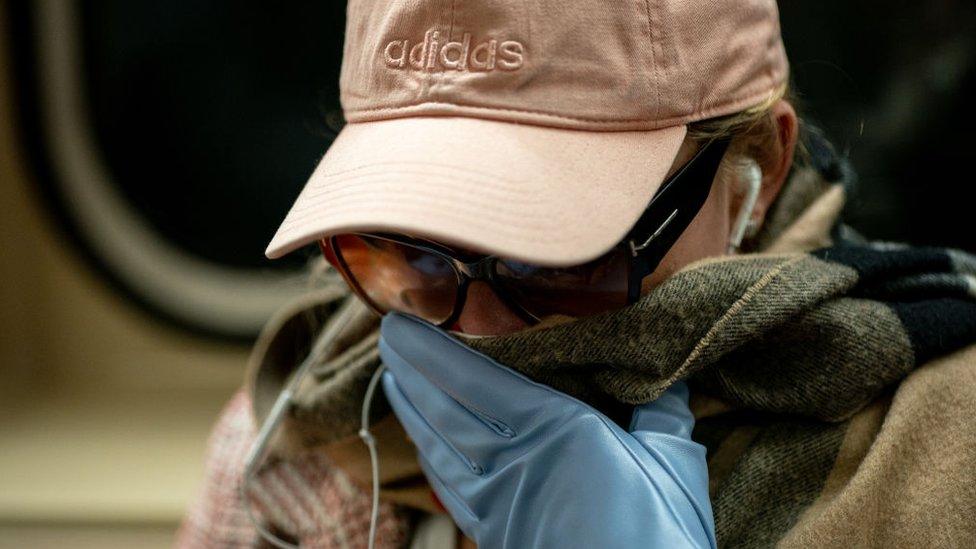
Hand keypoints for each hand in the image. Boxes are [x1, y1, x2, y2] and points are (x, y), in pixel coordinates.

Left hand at [379, 313, 715, 548]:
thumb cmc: (656, 536)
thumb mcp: (674, 466)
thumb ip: (664, 417)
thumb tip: (670, 383)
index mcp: (555, 431)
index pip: (474, 381)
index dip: (430, 353)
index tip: (400, 328)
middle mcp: (514, 461)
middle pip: (444, 411)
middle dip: (410, 374)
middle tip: (386, 342)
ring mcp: (497, 502)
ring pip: (440, 449)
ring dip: (412, 412)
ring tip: (394, 383)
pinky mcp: (495, 534)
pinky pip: (450, 488)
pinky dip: (432, 460)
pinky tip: (426, 448)